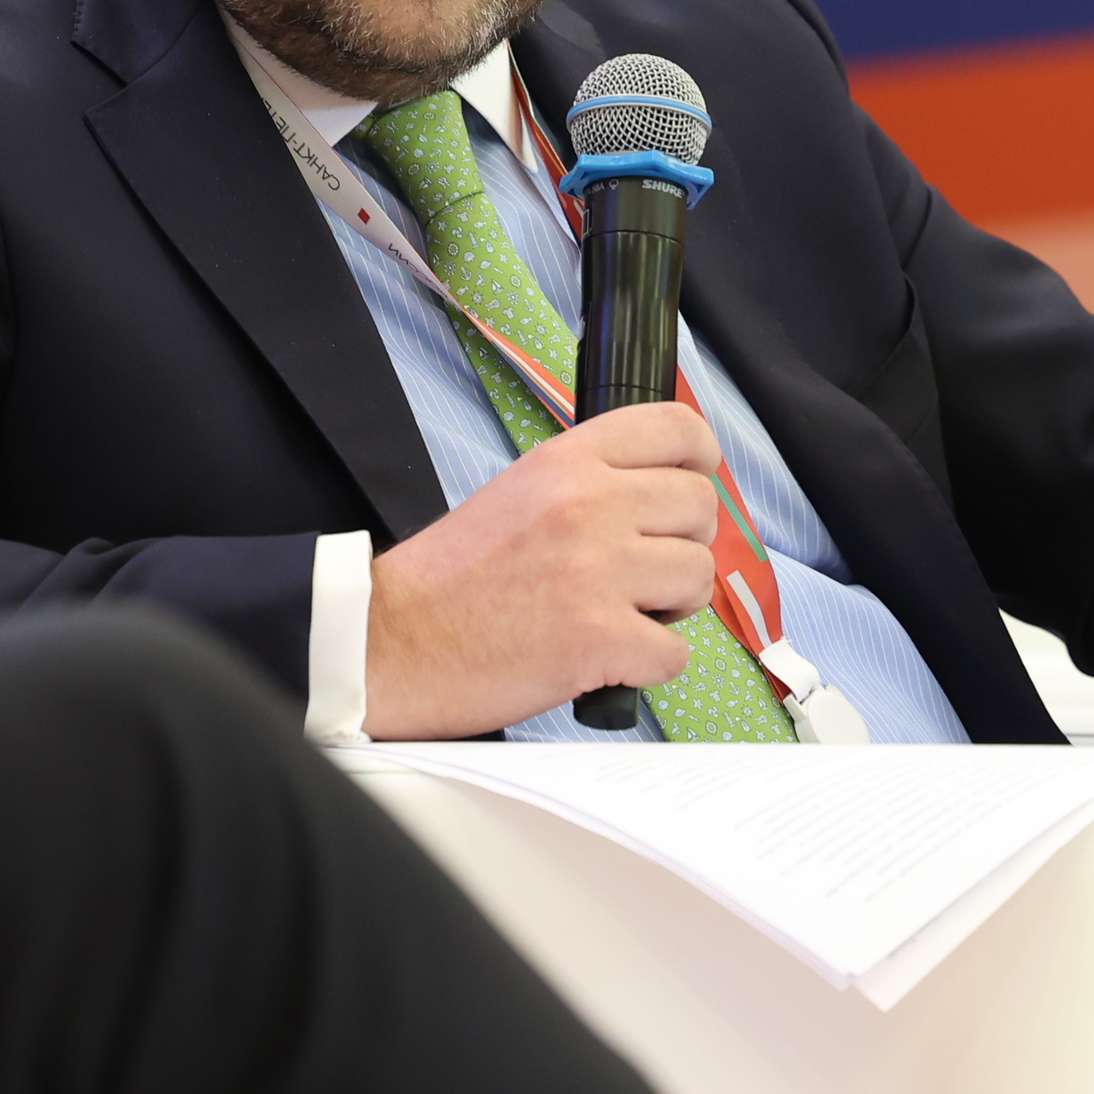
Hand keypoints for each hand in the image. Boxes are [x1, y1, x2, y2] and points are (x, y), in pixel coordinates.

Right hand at [362, 403, 722, 739]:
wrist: (392, 642)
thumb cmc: (451, 579)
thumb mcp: (520, 492)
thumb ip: (591, 483)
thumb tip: (665, 496)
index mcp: (569, 462)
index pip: (677, 429)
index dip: (700, 459)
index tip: (694, 482)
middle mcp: (591, 504)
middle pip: (701, 507)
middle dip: (683, 544)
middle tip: (644, 570)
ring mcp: (599, 571)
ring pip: (699, 577)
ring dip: (672, 606)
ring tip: (622, 613)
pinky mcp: (600, 638)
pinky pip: (676, 652)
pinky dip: (648, 664)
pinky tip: (607, 658)